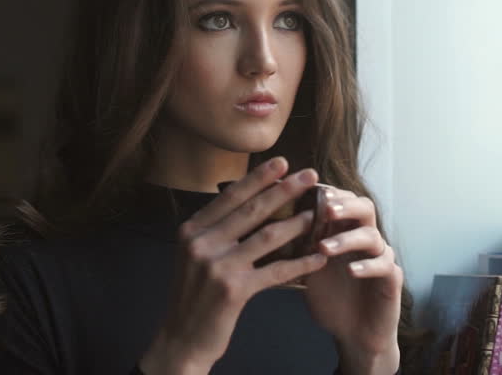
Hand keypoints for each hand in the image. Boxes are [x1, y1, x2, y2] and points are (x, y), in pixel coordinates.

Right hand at [139, 157, 327, 374]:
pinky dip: (300, 264)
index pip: (231, 197)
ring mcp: (216, 266)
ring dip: (298, 223)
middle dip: (285, 189)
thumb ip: (216, 230)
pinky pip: (275, 271)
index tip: (282, 162)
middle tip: (311, 175)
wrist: (182, 337)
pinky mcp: (233, 290)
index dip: (259, 178)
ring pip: (267, 237)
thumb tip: (252, 202)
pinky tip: (319, 258)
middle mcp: (201, 243)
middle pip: (252, 210)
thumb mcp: (195, 255)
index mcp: (192, 230)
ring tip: (319, 213)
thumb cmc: (195, 294)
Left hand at [302, 184, 401, 372]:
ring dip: (347, 239)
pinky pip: (385, 265)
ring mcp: (380, 257)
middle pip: (364, 207)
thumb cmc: (330, 297)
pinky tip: (351, 270)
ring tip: (324, 248)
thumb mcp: (308, 268)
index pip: (341, 200)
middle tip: (325, 209)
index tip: (307, 189)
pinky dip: (368, 265)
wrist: (353, 334)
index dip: (327, 193)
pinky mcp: (391, 278)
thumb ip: (298, 244)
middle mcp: (364, 239)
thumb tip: (269, 221)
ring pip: (372, 236)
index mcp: (344, 231)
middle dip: (344, 205)